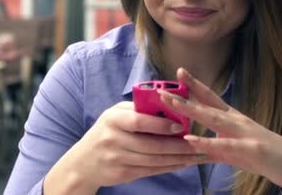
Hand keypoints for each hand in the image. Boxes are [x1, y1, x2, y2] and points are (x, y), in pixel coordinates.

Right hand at [44, 101, 206, 193]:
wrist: (83, 162)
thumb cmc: (107, 131)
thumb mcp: (116, 114)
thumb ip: (140, 109)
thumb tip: (170, 105)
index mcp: (113, 119)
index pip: (140, 122)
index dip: (161, 125)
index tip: (180, 126)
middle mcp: (113, 140)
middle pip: (151, 145)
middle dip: (177, 145)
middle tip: (198, 142)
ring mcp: (118, 159)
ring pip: (155, 161)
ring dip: (178, 158)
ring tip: (197, 154)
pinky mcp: (123, 175)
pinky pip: (151, 171)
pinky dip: (170, 167)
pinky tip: (184, 163)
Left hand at [159, 68, 281, 194]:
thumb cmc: (262, 156)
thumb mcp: (234, 150)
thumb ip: (213, 146)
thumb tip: (191, 146)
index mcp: (233, 119)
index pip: (211, 98)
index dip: (194, 85)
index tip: (178, 72)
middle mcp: (237, 121)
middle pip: (208, 105)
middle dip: (185, 96)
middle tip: (163, 89)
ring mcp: (244, 133)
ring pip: (215, 119)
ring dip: (193, 110)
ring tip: (173, 104)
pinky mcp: (251, 149)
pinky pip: (225, 145)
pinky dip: (208, 141)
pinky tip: (191, 139)